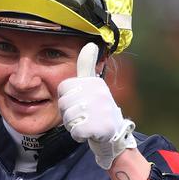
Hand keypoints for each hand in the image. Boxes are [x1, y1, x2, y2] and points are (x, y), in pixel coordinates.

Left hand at [58, 43, 135, 168]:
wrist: (114, 135)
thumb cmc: (98, 109)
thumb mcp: (93, 85)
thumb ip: (87, 66)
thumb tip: (90, 44)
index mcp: (94, 81)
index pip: (63, 87)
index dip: (66, 98)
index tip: (79, 101)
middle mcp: (99, 92)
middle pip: (63, 104)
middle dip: (69, 114)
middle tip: (84, 116)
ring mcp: (101, 109)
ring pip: (68, 118)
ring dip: (74, 125)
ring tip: (87, 123)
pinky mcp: (100, 127)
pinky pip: (75, 132)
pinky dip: (79, 135)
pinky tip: (90, 133)